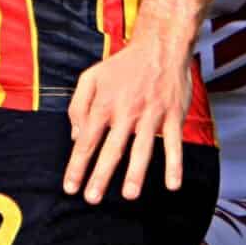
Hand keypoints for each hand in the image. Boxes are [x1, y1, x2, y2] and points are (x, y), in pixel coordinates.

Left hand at [63, 37, 193, 203]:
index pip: (87, 140)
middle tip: (92, 198)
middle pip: (111, 149)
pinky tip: (173, 184)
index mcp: (104, 104)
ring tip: (129, 195)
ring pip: (142, 148)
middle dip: (100, 175)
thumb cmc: (123, 65)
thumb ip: (78, 105)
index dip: (77, 166)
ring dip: (136, 173)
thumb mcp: (91, 77)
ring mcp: (151, 114)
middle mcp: (126, 112)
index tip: (71, 188)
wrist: (160, 46)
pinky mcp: (173, 115)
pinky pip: (174, 143)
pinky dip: (175, 164)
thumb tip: (75, 137)